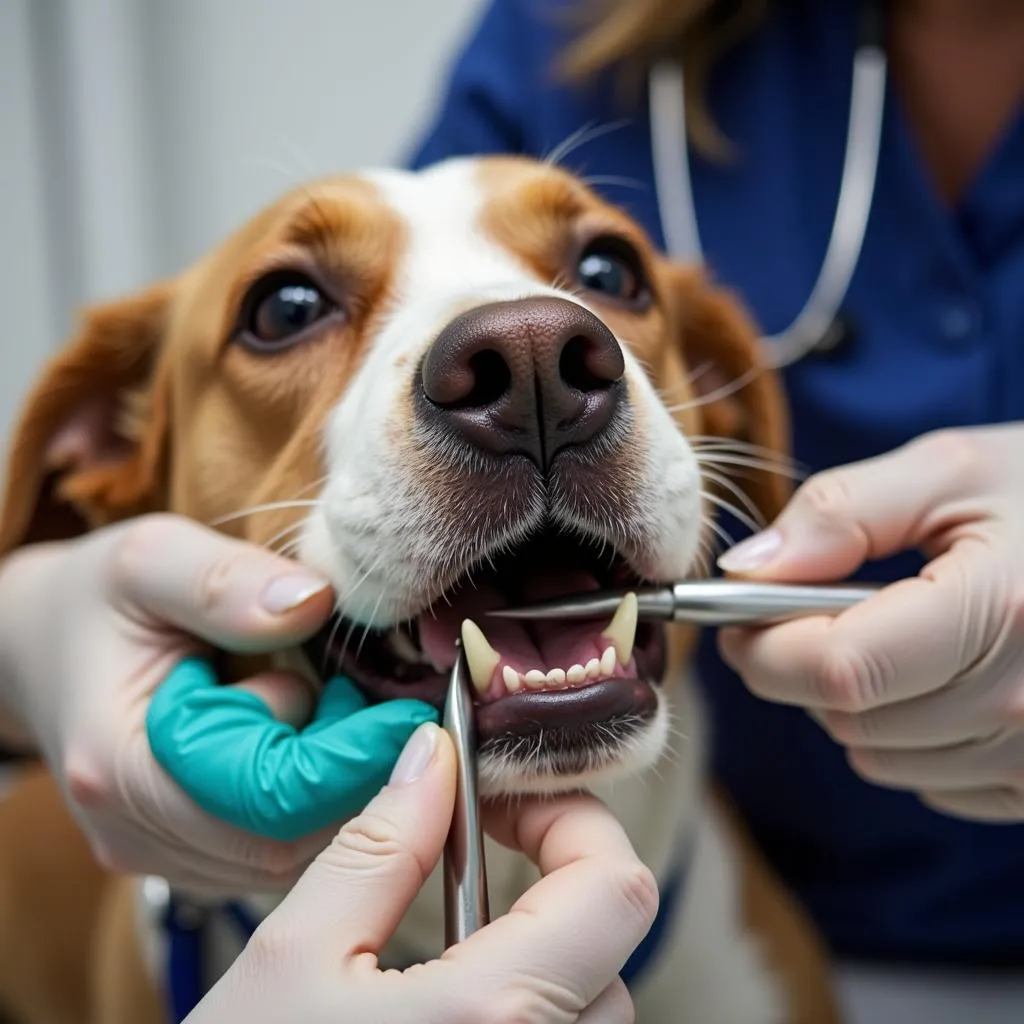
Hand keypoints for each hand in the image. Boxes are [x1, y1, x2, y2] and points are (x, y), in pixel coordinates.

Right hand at [0, 514, 433, 889]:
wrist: (44, 639)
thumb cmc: (100, 596)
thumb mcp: (152, 558)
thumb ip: (226, 580)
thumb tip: (314, 603)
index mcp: (122, 766)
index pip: (264, 802)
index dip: (349, 760)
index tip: (405, 711)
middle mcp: (136, 831)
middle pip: (287, 842)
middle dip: (350, 774)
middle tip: (368, 696)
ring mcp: (160, 851)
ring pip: (290, 855)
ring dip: (337, 787)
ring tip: (330, 702)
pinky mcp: (187, 848)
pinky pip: (276, 848)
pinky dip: (315, 798)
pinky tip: (310, 734)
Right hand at [189, 723, 656, 1023]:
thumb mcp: (292, 956)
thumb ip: (379, 847)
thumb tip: (432, 758)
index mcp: (493, 1019)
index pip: (616, 888)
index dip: (573, 819)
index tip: (506, 802)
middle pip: (610, 948)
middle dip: (550, 885)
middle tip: (469, 855)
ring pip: (593, 1008)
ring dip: (540, 956)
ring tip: (445, 946)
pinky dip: (526, 1011)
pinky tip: (448, 1011)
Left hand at [717, 426, 1023, 821]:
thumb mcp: (951, 471)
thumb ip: (841, 514)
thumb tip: (742, 569)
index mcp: (1001, 613)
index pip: (839, 669)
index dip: (765, 649)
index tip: (738, 619)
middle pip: (847, 717)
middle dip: (803, 667)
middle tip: (815, 610)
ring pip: (877, 756)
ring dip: (854, 702)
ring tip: (896, 633)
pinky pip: (929, 781)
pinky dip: (908, 735)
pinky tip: (943, 677)